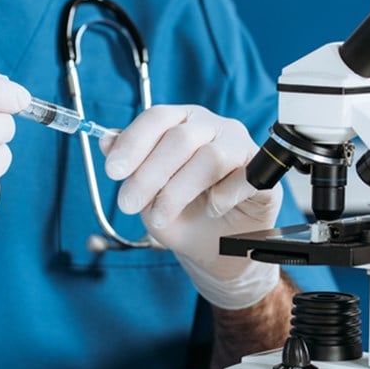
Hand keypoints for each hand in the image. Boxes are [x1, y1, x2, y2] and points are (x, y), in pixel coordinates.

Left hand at [104, 104, 281, 308]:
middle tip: (128, 205)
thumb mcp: (146, 192)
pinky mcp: (264, 175)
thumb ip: (130, 165)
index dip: (133, 143)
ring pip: (210, 157)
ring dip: (178, 191)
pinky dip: (222, 196)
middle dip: (148, 174)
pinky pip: (245, 178)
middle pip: (180, 138)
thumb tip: (105, 141)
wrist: (214, 250)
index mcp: (182, 122)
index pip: (157, 117)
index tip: (113, 172)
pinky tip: (211, 210)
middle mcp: (213, 127)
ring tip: (161, 217)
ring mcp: (241, 147)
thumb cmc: (182, 214)